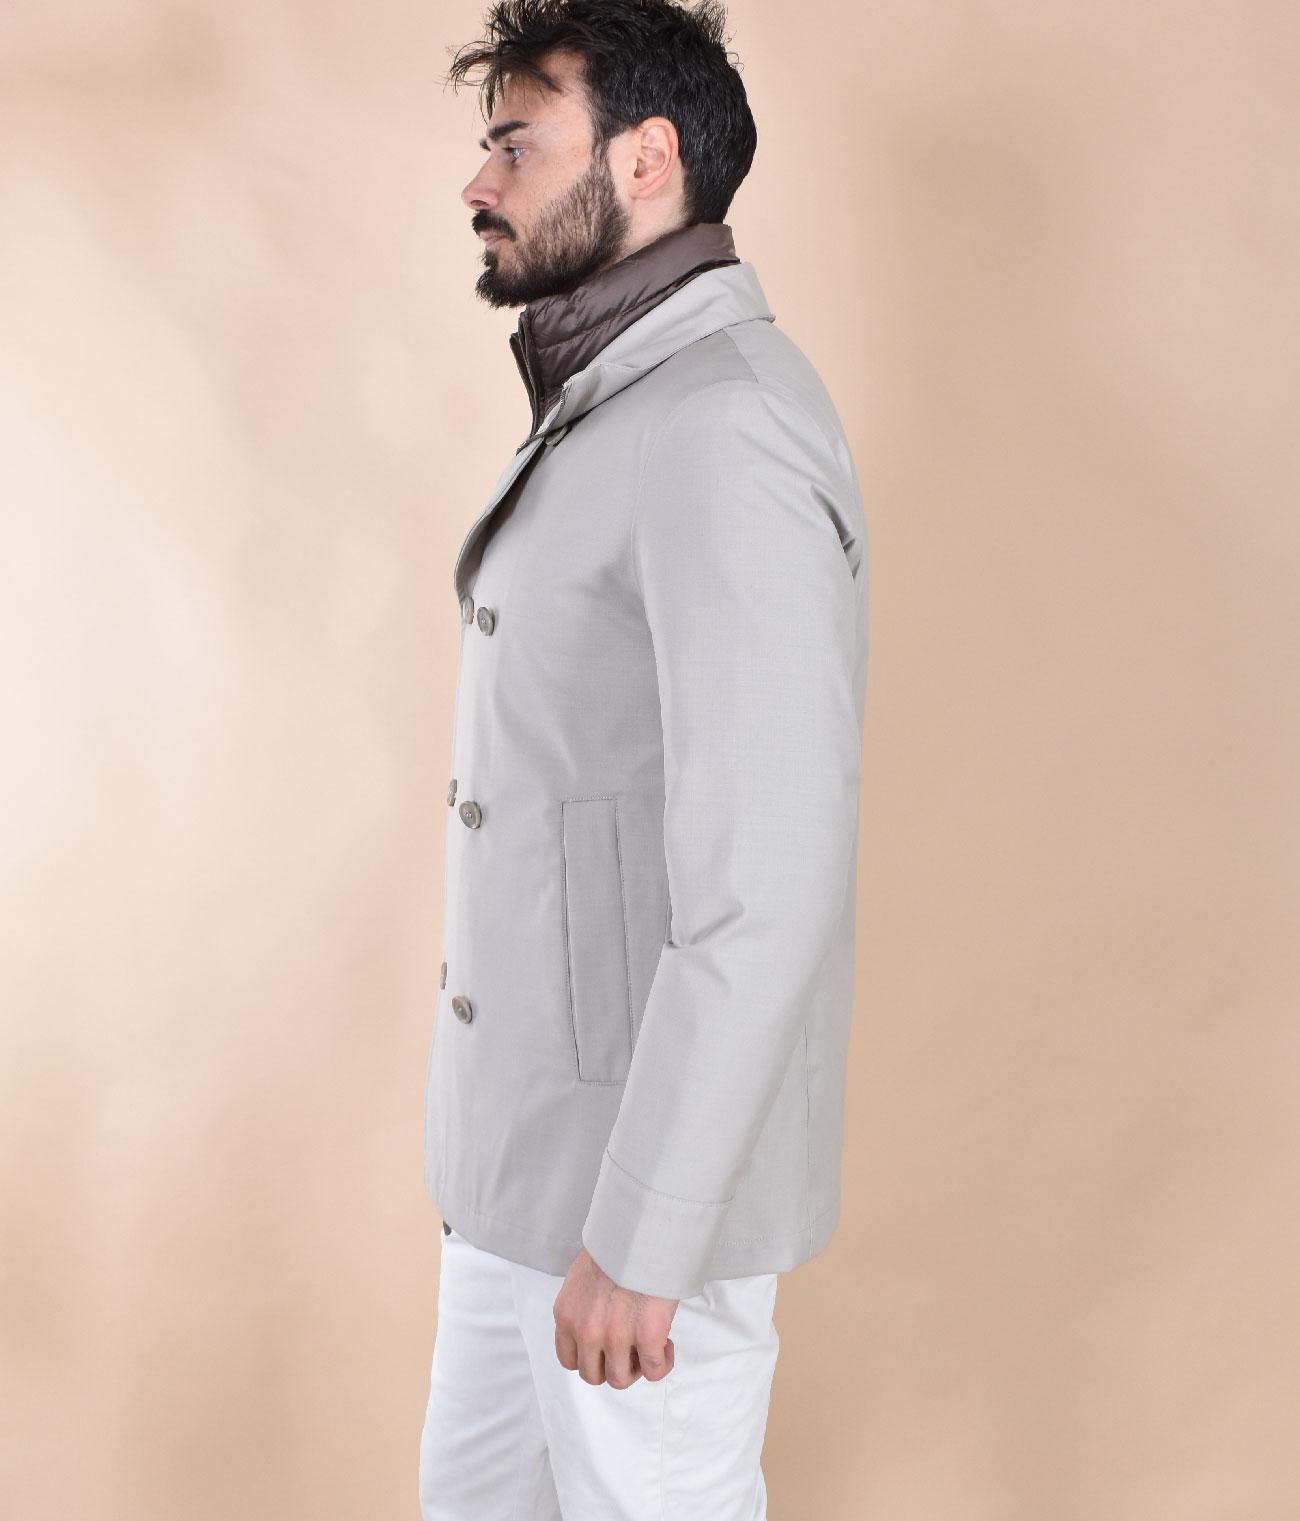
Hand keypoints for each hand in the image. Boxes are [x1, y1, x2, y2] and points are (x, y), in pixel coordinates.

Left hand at [553, 1247, 677, 1387]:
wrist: (643, 1229)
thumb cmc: (617, 1244)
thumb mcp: (583, 1276)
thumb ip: (583, 1306)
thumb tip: (597, 1318)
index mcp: (567, 1314)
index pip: (569, 1360)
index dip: (590, 1357)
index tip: (605, 1348)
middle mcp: (587, 1330)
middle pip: (593, 1374)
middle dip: (612, 1364)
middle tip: (630, 1347)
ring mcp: (616, 1336)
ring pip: (621, 1379)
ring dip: (636, 1367)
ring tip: (648, 1345)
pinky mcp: (647, 1337)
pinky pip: (653, 1371)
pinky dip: (662, 1363)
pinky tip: (666, 1344)